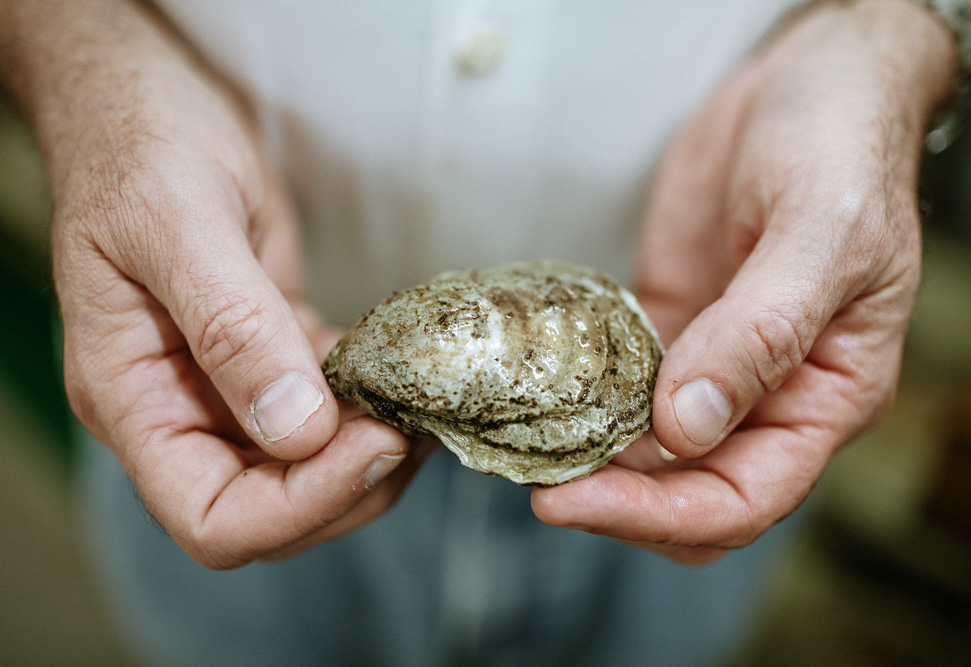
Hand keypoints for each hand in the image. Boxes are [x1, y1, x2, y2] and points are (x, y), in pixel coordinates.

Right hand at [10, 1, 424, 567]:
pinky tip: (406, 381)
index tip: (372, 443)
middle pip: (269, 512)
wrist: (146, 99)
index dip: (299, 505)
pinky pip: (325, 412)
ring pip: (305, 472)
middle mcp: (178, 411)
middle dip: (347, 487)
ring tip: (422, 408)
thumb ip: (232, 329)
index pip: (212, 517)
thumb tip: (296, 430)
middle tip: (411, 426)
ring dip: (368, 456)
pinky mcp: (272, 355)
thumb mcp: (178, 225)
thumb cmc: (139, 145)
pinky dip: (369, 409)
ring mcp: (225, 388)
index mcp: (132, 399)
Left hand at [532, 0, 957, 562]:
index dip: (659, 516)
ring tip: (521, 446)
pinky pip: (620, 387)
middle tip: (536, 481)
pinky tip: (536, 390)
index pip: (745, 499)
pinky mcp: (669, 328)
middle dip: (616, 501)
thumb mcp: (820, 234)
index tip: (573, 501)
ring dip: (590, 458)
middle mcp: (769, 397)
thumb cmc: (843, 150)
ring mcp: (713, 365)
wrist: (811, 83)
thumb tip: (688, 427)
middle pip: (689, 494)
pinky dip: (580, 400)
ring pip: (648, 453)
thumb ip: (760, 335)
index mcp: (826, 396)